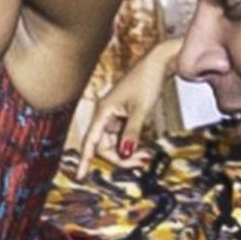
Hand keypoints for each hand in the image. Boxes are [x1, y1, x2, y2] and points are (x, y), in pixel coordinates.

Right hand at [82, 38, 181, 166]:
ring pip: (115, 143)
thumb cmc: (147, 80)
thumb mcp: (141, 109)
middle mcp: (105, 114)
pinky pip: (123, 136)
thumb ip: (132, 133)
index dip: (85, 160)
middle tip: (141, 162)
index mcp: (103, 111)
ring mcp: (115, 116)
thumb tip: (125, 154)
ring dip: (128, 153)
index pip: (90, 141)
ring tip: (146, 156)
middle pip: (104, 146)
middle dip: (120, 158)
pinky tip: (143, 149)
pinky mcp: (124, 115)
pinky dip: (132, 144)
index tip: (81, 176)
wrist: (159, 63)